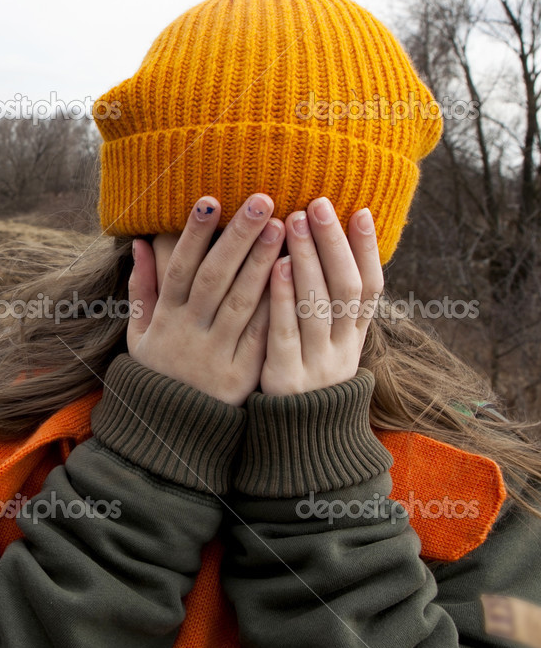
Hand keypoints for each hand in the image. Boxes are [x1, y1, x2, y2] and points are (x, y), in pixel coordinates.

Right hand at [126, 193, 285, 405]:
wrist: (172, 431)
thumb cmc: (158, 371)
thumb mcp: (139, 332)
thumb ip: (142, 288)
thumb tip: (139, 243)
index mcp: (165, 318)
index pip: (179, 267)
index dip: (194, 234)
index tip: (210, 200)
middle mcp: (190, 331)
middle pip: (214, 277)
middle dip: (237, 237)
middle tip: (261, 200)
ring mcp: (216, 353)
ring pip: (242, 302)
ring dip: (263, 262)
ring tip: (283, 226)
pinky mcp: (242, 374)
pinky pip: (262, 335)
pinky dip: (277, 306)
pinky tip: (296, 276)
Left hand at [260, 197, 383, 395]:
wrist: (297, 443)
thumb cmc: (306, 377)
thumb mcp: (327, 344)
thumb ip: (329, 305)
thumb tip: (330, 249)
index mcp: (356, 337)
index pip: (371, 287)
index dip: (368, 250)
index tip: (360, 210)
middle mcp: (344, 348)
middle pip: (346, 288)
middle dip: (333, 243)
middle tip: (317, 203)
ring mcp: (318, 362)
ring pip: (319, 304)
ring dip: (308, 259)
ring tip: (293, 221)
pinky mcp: (288, 376)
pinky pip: (288, 331)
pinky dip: (284, 296)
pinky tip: (276, 266)